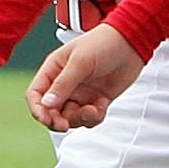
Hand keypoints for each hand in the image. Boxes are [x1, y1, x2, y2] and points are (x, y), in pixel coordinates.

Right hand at [26, 25, 141, 132]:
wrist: (133, 43)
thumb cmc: (104, 43)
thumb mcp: (80, 62)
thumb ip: (63, 84)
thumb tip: (46, 104)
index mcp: (54, 70)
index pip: (36, 94)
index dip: (38, 109)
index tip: (47, 119)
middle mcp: (64, 84)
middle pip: (51, 111)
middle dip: (58, 120)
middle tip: (65, 124)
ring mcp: (80, 93)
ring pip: (70, 117)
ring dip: (80, 118)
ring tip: (93, 108)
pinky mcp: (96, 100)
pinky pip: (89, 118)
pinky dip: (95, 116)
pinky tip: (102, 103)